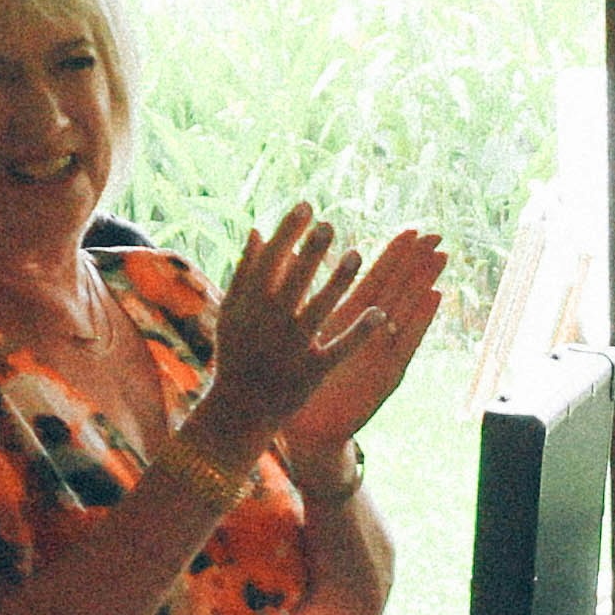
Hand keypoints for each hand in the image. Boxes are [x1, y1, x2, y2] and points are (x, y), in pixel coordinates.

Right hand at [177, 207, 390, 474]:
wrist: (240, 409)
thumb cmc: (238, 353)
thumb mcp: (233, 312)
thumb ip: (246, 272)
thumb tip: (258, 229)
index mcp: (249, 305)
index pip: (269, 260)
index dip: (288, 232)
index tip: (307, 205)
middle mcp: (269, 324)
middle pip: (293, 280)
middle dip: (311, 251)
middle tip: (330, 224)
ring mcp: (292, 348)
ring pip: (319, 309)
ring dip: (338, 281)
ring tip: (356, 254)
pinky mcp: (312, 371)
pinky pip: (340, 348)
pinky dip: (360, 332)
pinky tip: (381, 313)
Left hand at [274, 227, 450, 484]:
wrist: (309, 431)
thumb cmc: (298, 385)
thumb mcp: (296, 335)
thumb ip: (296, 297)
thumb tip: (286, 257)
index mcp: (347, 319)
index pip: (376, 279)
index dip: (394, 255)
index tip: (411, 230)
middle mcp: (369, 331)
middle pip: (398, 289)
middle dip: (417, 263)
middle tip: (436, 235)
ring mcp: (382, 351)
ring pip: (407, 309)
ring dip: (424, 282)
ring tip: (442, 257)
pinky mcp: (388, 372)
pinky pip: (407, 340)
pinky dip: (422, 318)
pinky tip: (436, 296)